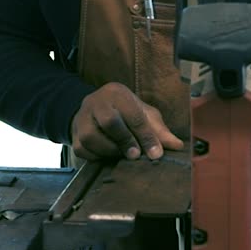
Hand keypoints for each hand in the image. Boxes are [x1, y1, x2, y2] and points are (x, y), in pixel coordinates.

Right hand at [70, 83, 184, 160]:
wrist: (94, 111)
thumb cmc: (124, 112)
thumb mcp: (143, 114)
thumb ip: (159, 130)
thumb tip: (177, 146)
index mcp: (117, 93)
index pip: (134, 114)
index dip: (146, 135)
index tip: (156, 154)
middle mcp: (96, 101)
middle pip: (110, 122)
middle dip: (126, 141)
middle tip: (136, 155)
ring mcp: (82, 117)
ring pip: (91, 137)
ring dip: (110, 150)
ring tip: (121, 154)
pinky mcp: (74, 134)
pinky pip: (82, 149)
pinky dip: (96, 156)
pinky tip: (107, 156)